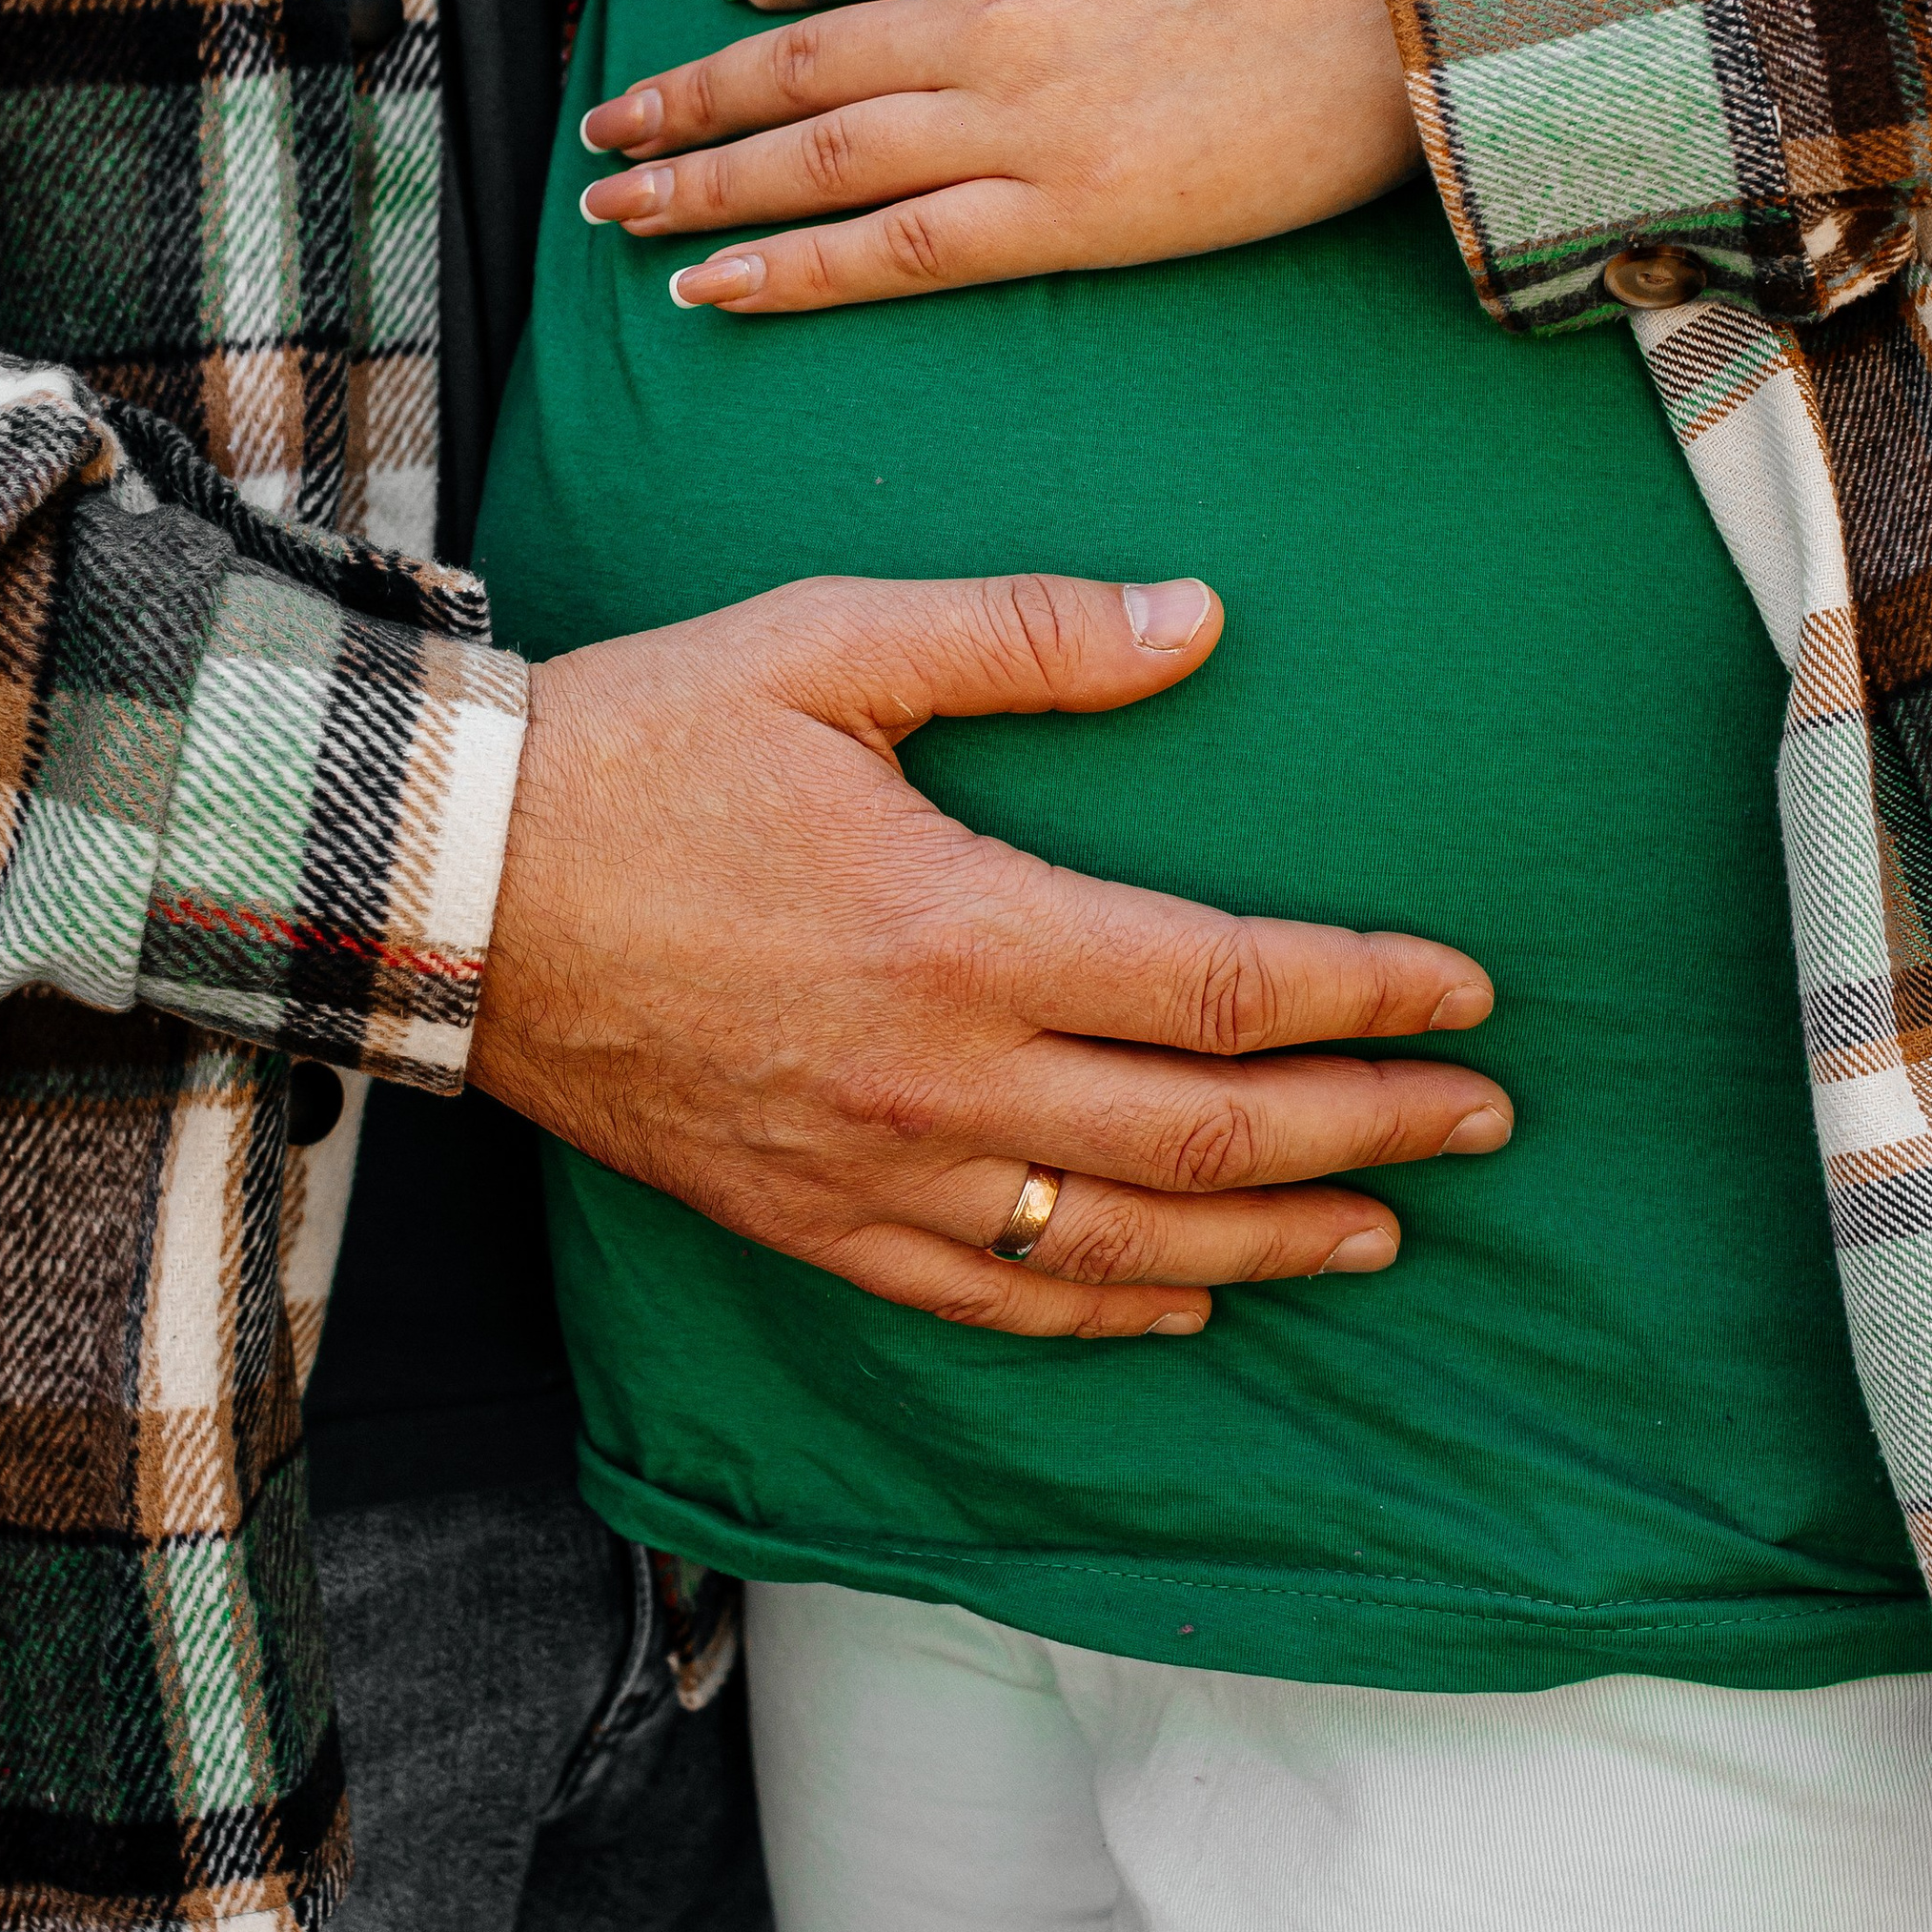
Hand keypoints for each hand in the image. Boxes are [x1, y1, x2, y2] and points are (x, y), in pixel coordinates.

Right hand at [468, 571, 1506, 1337]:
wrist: (448, 889)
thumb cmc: (641, 750)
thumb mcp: (831, 646)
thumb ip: (1026, 635)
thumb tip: (1199, 619)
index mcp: (964, 931)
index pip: (1224, 990)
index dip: (1366, 995)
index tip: (1466, 992)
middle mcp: (939, 1081)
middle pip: (1204, 1136)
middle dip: (1367, 1130)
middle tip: (1483, 1118)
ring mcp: (873, 1174)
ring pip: (1118, 1244)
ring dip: (1271, 1241)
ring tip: (1383, 1230)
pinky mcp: (807, 1221)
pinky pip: (988, 1302)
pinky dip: (1106, 1312)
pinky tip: (1184, 1302)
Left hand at [575, 0, 1416, 313]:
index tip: (728, 3)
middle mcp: (976, 12)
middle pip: (793, 67)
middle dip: (685, 103)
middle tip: (604, 138)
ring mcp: (1015, 122)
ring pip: (817, 164)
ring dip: (701, 190)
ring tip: (619, 216)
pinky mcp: (1068, 215)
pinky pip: (897, 252)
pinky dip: (794, 271)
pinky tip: (714, 288)